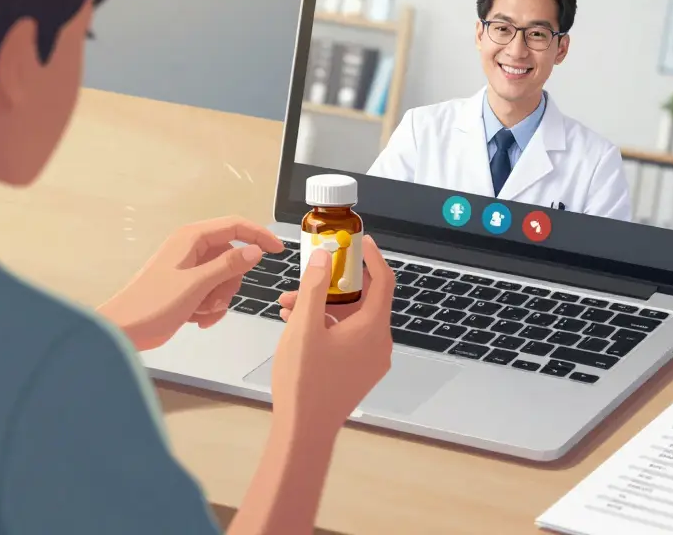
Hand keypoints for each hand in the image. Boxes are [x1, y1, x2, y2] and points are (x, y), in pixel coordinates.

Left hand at [98, 216, 283, 349]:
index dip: (259, 235)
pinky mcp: (186, 287)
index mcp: (191, 238)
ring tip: (202, 312)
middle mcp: (191, 249)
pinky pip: (212, 291)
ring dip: (220, 298)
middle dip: (230, 282)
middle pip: (232, 257)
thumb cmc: (151, 304)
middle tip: (217, 299)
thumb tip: (255, 251)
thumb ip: (228, 265)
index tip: (277, 250)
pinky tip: (198, 319)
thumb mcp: (196, 284)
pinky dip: (210, 307)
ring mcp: (188, 268)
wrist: (124, 330)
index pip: (235, 226)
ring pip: (224, 277)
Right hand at [270, 236, 394, 431]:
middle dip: (332, 284)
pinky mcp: (358, 372)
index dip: (372, 257)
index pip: (383, 281)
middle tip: (312, 273)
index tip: (360, 241)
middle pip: (364, 299)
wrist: (304, 432)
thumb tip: (323, 258)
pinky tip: (296, 324)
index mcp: (373, 329)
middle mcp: (378, 344)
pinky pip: (347, 337)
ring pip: (350, 319)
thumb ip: (314, 287)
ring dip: (322, 306)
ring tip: (288, 304)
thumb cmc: (305, 383)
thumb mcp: (304, 327)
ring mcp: (370, 360)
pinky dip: (326, 326)